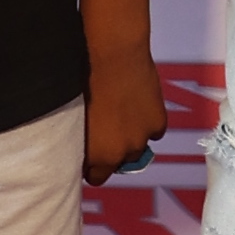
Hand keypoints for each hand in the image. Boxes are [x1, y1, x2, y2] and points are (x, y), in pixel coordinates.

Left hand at [85, 46, 164, 183]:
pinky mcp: (158, 123)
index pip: (96, 178)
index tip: (90, 155)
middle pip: (118, 164)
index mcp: (97, 155)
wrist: (112, 56)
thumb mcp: (76, 118)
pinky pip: (154, 132)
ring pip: (137, 148)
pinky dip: (148, 123)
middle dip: (113, 151)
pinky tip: (136, 105)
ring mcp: (142, 138)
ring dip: (131, 138)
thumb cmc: (84, 81)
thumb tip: (85, 146)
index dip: (93, 166)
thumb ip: (84, 139)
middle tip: (106, 128)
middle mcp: (121, 153)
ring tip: (121, 114)